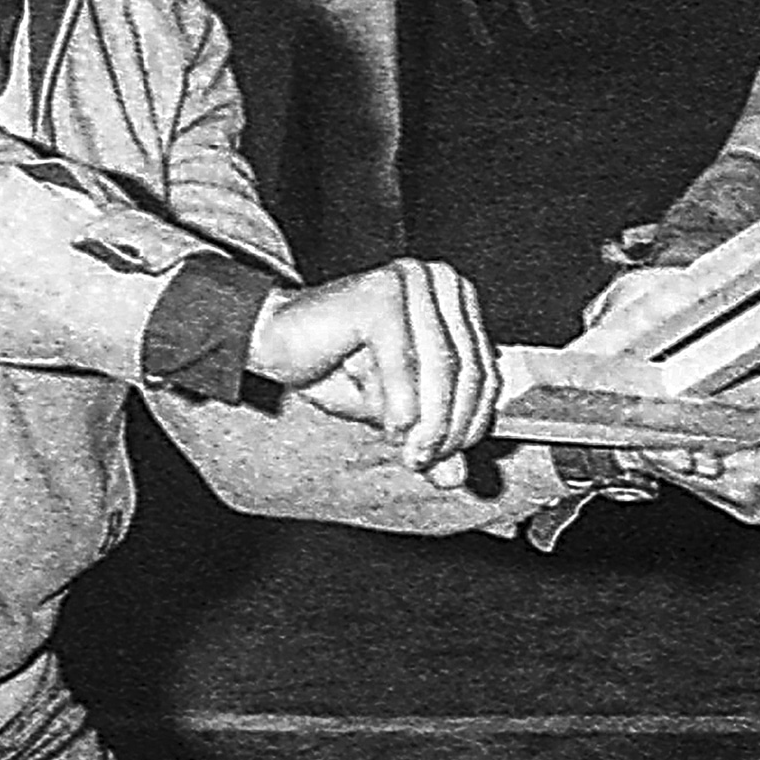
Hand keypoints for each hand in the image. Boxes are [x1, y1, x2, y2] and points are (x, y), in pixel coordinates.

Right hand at [248, 258, 501, 478]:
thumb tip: (457, 477)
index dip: (473, 422)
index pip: (486, 370)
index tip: (448, 458)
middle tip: (425, 460)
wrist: (273, 340)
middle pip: (467, 370)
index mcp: (455, 300)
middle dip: (450, 426)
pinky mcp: (381, 293)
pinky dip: (402, 402)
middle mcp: (440, 281)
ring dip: (429, 421)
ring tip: (410, 451)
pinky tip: (392, 428)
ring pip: (442, 369)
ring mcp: (412, 281)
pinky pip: (405, 362)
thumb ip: (428, 437)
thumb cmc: (334, 366)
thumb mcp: (394, 411)